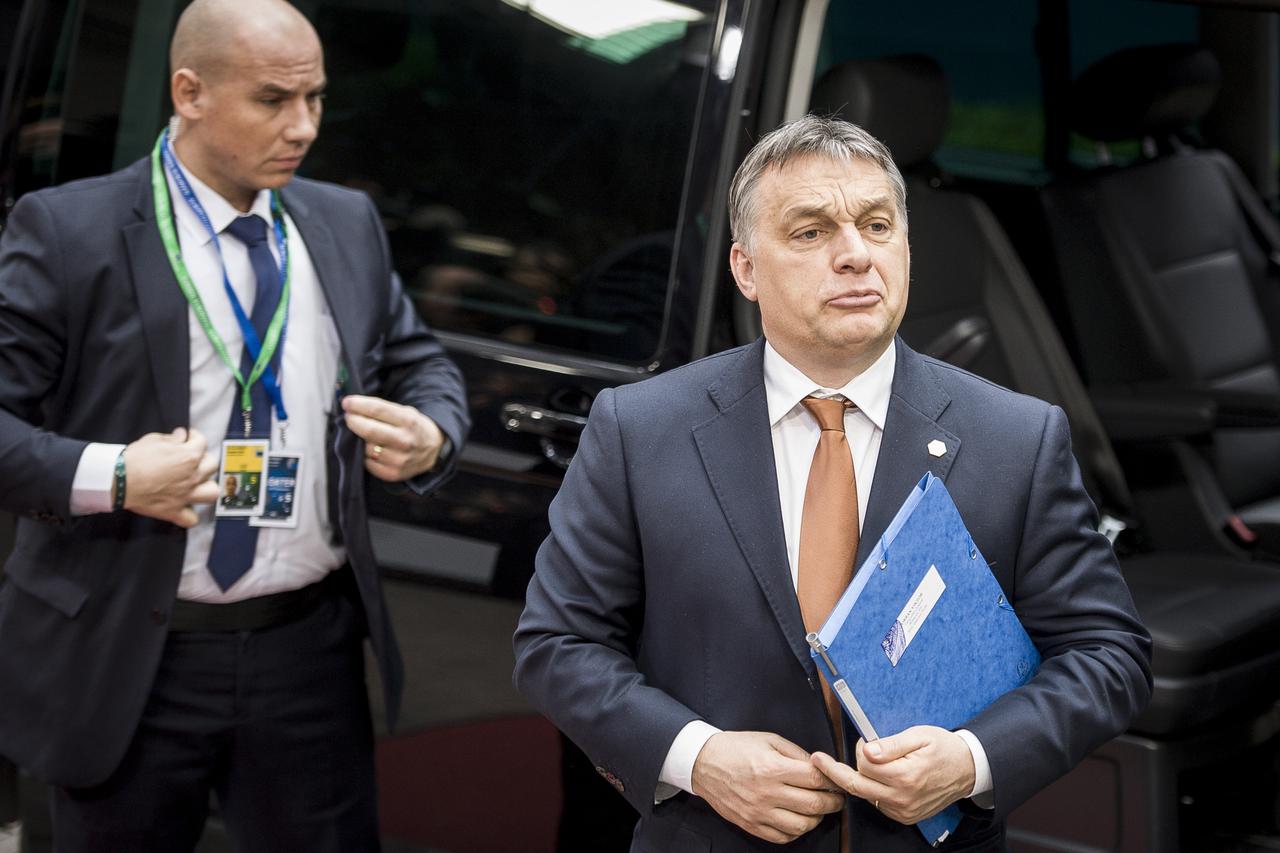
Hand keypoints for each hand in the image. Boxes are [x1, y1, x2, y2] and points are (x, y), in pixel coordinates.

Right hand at [123, 427, 218, 527]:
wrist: (118, 479)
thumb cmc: (134, 458)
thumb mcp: (153, 439)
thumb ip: (172, 438)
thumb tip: (181, 436)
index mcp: (189, 456)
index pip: (202, 442)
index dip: (194, 437)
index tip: (187, 438)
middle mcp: (193, 476)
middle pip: (211, 464)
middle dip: (202, 458)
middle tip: (190, 458)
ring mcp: (186, 495)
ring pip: (211, 492)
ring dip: (206, 486)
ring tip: (195, 482)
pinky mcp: (174, 510)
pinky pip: (191, 519)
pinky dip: (189, 515)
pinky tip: (184, 507)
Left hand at [341, 395, 445, 481]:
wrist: (432, 450)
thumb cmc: (413, 428)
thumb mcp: (405, 412)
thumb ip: (381, 409)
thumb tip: (352, 407)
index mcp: (408, 421)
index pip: (377, 410)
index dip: (357, 405)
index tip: (347, 403)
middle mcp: (405, 441)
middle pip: (368, 430)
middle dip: (353, 421)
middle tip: (349, 417)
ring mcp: (399, 460)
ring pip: (365, 448)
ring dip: (359, 440)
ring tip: (364, 435)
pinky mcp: (393, 474)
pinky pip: (367, 463)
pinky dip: (365, 455)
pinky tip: (371, 449)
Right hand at [691, 731, 844, 843]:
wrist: (703, 763)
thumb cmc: (735, 748)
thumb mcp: (768, 739)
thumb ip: (796, 753)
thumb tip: (819, 766)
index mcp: (773, 768)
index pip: (816, 779)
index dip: (833, 780)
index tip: (838, 780)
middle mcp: (767, 792)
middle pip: (814, 804)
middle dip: (833, 802)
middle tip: (837, 798)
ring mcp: (759, 812)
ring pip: (801, 825)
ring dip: (817, 819)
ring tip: (818, 810)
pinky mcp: (751, 824)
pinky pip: (782, 837)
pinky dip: (796, 832)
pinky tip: (798, 820)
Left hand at [811, 726, 974, 825]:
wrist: (968, 769)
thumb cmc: (944, 748)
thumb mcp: (919, 736)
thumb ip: (890, 745)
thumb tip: (866, 751)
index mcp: (905, 776)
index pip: (864, 766)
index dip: (860, 750)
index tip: (861, 742)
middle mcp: (902, 798)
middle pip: (857, 786)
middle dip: (836, 772)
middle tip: (818, 760)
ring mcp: (904, 811)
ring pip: (866, 795)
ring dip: (860, 779)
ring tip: (866, 764)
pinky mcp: (905, 817)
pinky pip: (878, 803)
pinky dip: (873, 790)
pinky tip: (881, 777)